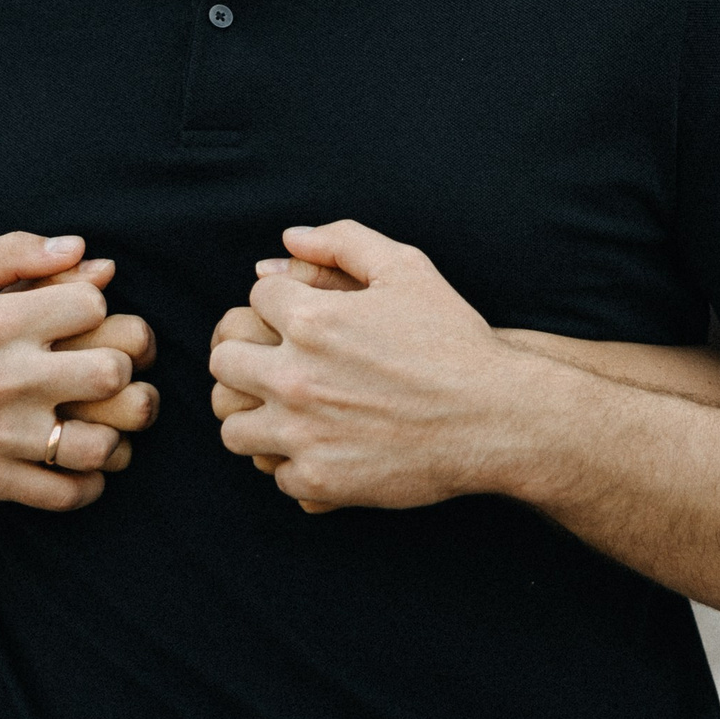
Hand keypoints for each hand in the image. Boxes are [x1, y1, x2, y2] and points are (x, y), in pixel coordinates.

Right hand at [0, 232, 158, 514]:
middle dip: (126, 367)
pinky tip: (84, 463)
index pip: (93, 305)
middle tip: (117, 370)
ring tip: (110, 422)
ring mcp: (1, 436)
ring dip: (119, 433)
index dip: (100, 308)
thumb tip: (84, 250)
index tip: (85, 320)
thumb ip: (15, 253)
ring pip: (103, 443)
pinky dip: (91, 483)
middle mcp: (5, 378)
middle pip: (112, 372)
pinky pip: (69, 494)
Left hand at [208, 222, 545, 511]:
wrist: (495, 418)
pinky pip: (274, 472)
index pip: (253, 301)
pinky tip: (320, 446)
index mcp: (311, 320)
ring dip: (255, 414)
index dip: (279, 305)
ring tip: (287, 410)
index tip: (304, 320)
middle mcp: (296, 376)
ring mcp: (303, 433)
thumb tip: (287, 239)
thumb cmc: (453, 340)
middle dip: (248, 356)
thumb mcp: (406, 269)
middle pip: (224, 362)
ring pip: (233, 424)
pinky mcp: (319, 478)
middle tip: (281, 363)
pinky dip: (292, 461)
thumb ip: (342, 242)